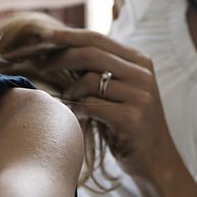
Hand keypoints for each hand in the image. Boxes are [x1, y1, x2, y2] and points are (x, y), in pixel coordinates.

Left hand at [35, 27, 182, 185]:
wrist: (157, 161)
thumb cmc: (129, 125)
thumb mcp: (120, 90)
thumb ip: (100, 70)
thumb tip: (59, 49)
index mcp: (139, 61)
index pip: (96, 38)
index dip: (66, 35)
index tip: (40, 35)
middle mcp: (142, 73)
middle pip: (91, 53)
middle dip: (59, 56)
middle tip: (39, 64)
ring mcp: (140, 95)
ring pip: (89, 79)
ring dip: (70, 90)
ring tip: (67, 100)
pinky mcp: (132, 117)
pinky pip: (92, 105)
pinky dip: (77, 109)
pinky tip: (76, 116)